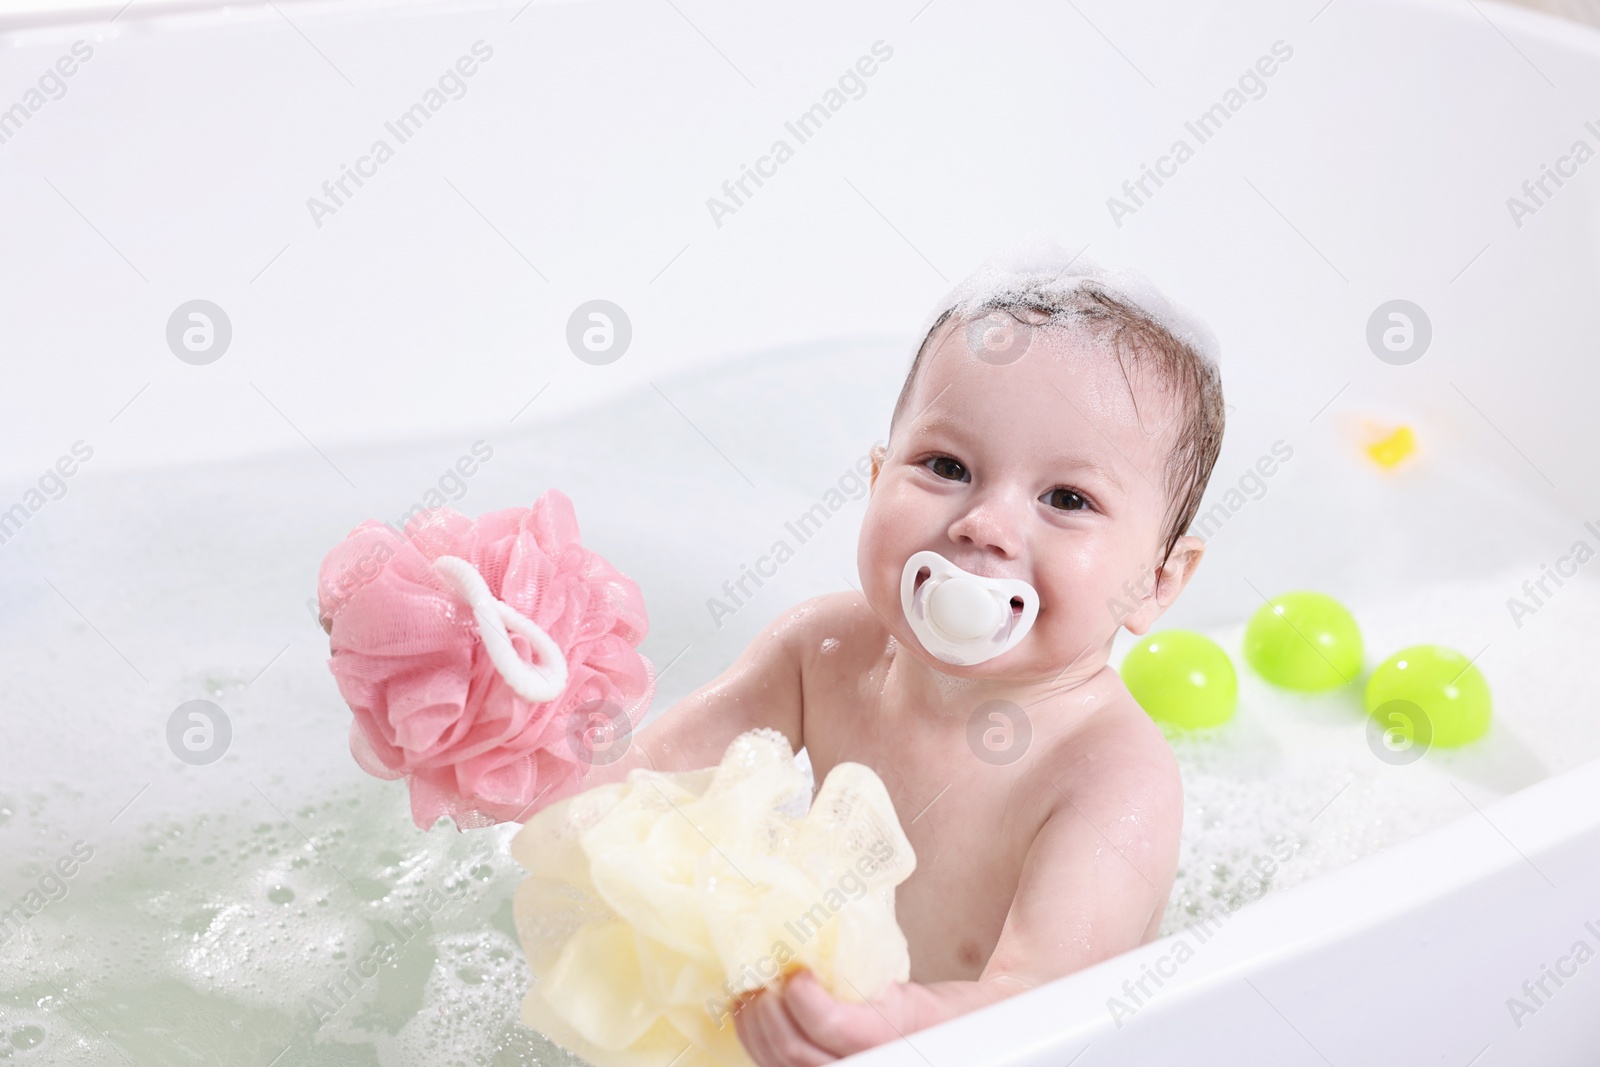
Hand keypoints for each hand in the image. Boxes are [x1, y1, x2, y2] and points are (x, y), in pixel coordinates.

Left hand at [734, 970, 914, 1065]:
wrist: (899, 1031)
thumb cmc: (887, 997)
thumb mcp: (880, 975)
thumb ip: (848, 963)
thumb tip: (806, 931)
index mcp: (875, 1036)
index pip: (828, 1024)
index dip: (803, 996)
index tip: (798, 971)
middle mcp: (851, 1062)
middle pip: (793, 1048)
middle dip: (769, 1009)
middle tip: (765, 979)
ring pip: (774, 1060)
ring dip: (753, 1022)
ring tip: (752, 990)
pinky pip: (765, 1063)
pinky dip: (749, 1035)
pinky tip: (747, 1009)